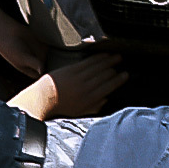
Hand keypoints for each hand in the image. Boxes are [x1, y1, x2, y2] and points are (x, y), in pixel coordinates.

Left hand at [7, 54, 127, 120]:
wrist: (43, 99)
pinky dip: (98, 58)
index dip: (118, 80)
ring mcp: (79, 78)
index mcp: (89, 99)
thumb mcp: (80, 112)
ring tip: (117, 57)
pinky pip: (88, 62)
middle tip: (122, 64)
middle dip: (115, 69)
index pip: (108, 87)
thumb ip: (95, 106)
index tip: (125, 75)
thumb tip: (106, 99)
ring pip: (98, 67)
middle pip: (105, 76)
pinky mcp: (72, 70)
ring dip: (109, 61)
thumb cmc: (62, 106)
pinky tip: (104, 55)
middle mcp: (85, 88)